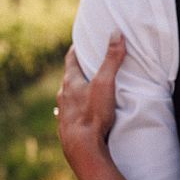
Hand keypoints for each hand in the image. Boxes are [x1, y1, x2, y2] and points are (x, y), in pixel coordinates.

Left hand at [56, 33, 125, 171]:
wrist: (82, 146)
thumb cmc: (93, 113)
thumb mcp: (106, 83)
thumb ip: (112, 59)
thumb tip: (116, 33)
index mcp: (71, 82)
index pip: (71, 59)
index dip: (77, 49)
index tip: (82, 43)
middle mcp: (63, 95)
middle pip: (70, 77)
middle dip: (79, 70)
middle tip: (89, 65)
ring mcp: (64, 111)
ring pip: (68, 96)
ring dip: (77, 90)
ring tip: (87, 89)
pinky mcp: (68, 126)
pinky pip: (70, 112)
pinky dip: (76, 108)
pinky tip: (80, 112)